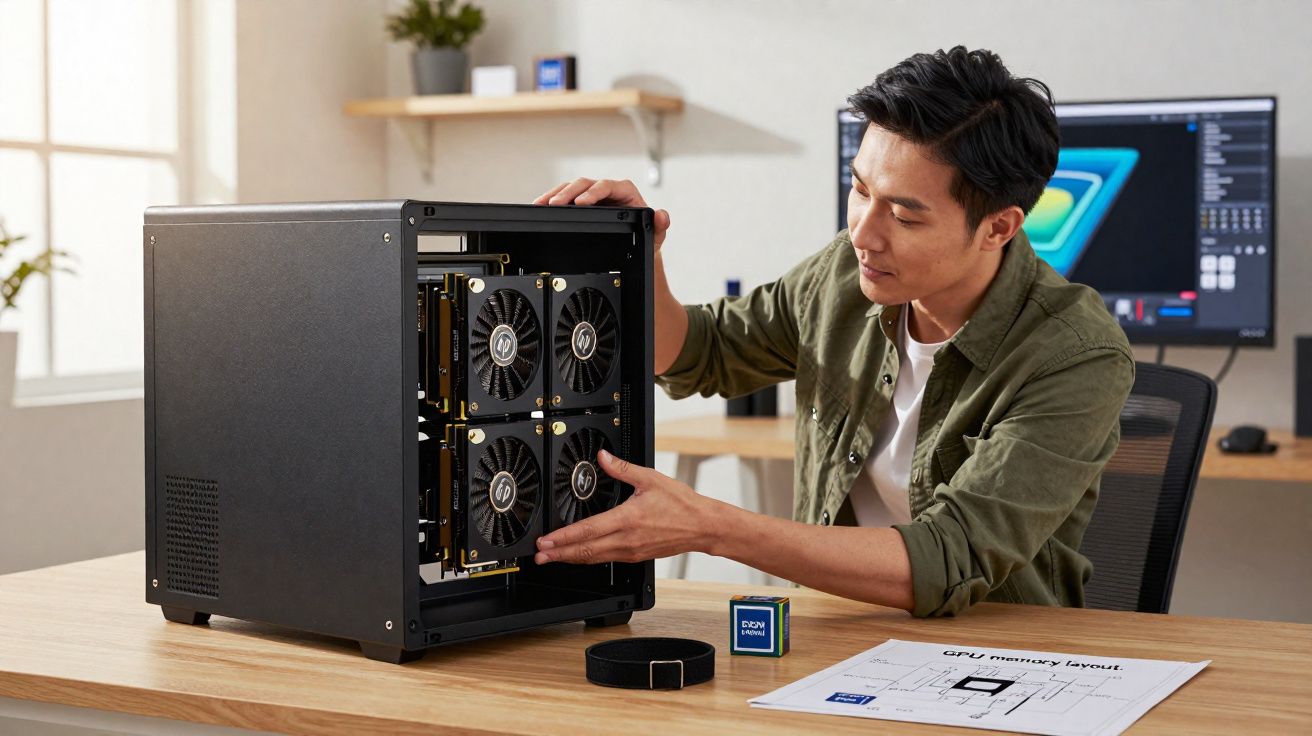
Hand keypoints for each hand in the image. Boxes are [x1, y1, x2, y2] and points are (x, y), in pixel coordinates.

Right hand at [532, 178, 671, 249]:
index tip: (581, 202)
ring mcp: (592, 196)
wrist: (635, 247)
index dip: (593, 192)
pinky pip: (565, 198)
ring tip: (541, 203)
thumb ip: (660, 226)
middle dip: (568, 193)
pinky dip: (551, 201)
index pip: (607, 186)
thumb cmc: (646, 237)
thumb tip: (662, 215)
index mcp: (625, 191)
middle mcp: (607, 190)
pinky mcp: (580, 204)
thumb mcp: (655, 236)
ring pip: (571, 188)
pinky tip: (539, 205)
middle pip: (584, 184)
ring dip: (554, 195)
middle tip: (554, 204)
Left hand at [533, 449, 713, 564]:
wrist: (702, 526)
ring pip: (593, 558)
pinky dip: (587, 558)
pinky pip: (605, 559)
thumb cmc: (681, 504)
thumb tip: (603, 456)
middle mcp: (626, 539)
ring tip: (552, 558)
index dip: (562, 537)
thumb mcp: (650, 478)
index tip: (546, 540)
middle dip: (558, 553)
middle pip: (584, 550)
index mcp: (627, 519)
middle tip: (538, 555)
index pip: (587, 531)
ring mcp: (630, 551)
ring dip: (570, 558)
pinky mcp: (634, 556)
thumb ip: (622, 468)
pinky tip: (579, 556)